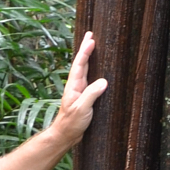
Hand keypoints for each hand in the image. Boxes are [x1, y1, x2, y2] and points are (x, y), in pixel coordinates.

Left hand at [52, 31, 106, 149]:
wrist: (65, 135)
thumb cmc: (71, 123)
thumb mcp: (82, 109)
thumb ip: (91, 94)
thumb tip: (104, 81)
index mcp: (73, 86)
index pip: (80, 65)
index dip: (85, 52)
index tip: (91, 40)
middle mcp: (75, 85)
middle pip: (81, 63)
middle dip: (86, 49)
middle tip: (90, 34)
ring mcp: (79, 90)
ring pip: (85, 70)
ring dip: (88, 57)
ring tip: (93, 46)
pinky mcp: (83, 96)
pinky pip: (89, 78)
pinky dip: (92, 69)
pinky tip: (96, 69)